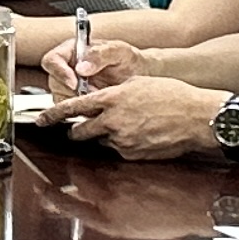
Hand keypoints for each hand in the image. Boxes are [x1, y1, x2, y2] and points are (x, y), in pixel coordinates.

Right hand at [38, 34, 140, 101]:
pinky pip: (71, 111)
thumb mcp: (119, 51)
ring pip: (61, 100)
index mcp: (72, 50)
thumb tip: (81, 67)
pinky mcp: (75, 101)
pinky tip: (99, 103)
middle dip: (74, 91)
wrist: (139, 76)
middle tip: (95, 91)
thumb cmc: (128, 60)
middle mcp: (67, 68)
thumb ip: (100, 55)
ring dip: (80, 102)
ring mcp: (69, 86)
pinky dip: (85, 111)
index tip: (75, 82)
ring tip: (100, 95)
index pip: (52, 60)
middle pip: (55, 83)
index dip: (59, 72)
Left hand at [47, 72, 221, 160]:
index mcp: (111, 99)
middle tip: (83, 129)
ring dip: (107, 137)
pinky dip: (125, 145)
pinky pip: (120, 151)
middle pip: (80, 132)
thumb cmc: (174, 97)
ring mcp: (122, 141)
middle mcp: (112, 122)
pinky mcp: (133, 155)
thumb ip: (114, 94)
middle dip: (78, 131)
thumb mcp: (138, 85)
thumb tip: (100, 104)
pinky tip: (143, 136)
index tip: (41, 121)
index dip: (53, 115)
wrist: (197, 117)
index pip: (72, 108)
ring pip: (102, 142)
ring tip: (131, 127)